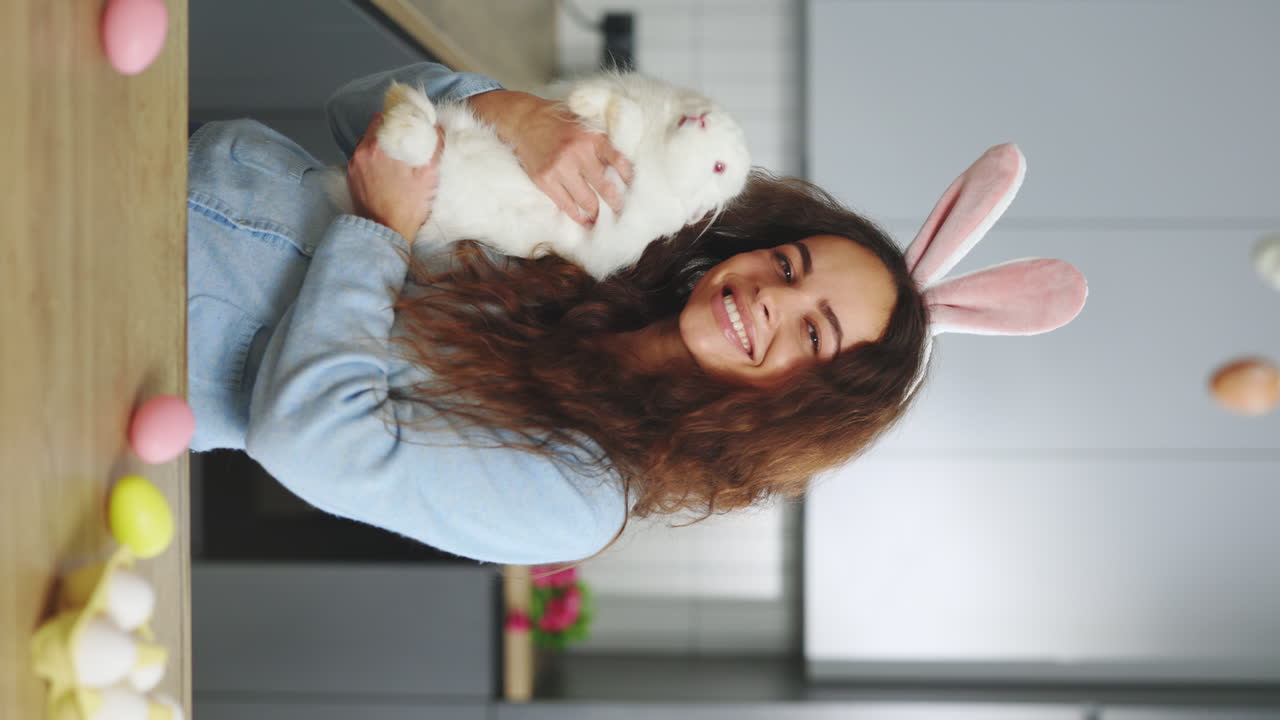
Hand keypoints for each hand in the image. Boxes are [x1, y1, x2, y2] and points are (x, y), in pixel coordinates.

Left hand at [346, 113, 443, 242]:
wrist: (385, 231)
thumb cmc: (408, 207)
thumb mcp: (429, 176)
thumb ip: (434, 147)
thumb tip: (437, 128)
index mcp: (380, 147)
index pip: (385, 117)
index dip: (398, 115)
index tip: (408, 121)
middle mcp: (362, 152)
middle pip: (375, 128)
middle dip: (390, 130)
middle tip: (405, 138)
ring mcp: (353, 165)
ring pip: (367, 143)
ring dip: (380, 144)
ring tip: (396, 155)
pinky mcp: (350, 177)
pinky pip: (361, 158)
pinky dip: (372, 158)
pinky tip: (385, 169)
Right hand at [468, 89, 633, 226]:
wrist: (524, 121)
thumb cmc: (559, 124)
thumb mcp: (585, 124)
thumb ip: (602, 142)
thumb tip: (623, 167)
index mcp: (592, 137)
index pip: (620, 163)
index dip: (629, 180)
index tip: (634, 191)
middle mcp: (578, 152)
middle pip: (605, 187)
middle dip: (615, 203)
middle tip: (621, 211)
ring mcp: (560, 168)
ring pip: (586, 200)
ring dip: (596, 213)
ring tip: (602, 219)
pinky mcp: (545, 180)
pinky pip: (566, 205)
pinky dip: (578, 216)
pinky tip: (585, 220)